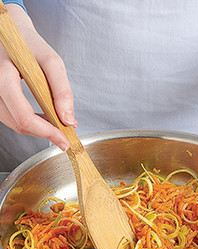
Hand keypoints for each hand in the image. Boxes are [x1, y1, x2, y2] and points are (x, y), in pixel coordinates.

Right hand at [0, 4, 77, 150]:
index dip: (46, 132)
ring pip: (15, 124)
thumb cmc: (28, 44)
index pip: (24, 115)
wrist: (10, 33)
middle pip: (19, 124)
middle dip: (45, 133)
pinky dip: (31, 123)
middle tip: (66, 135)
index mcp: (3, 76)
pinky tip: (45, 118)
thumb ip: (62, 90)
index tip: (64, 141)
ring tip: (58, 124)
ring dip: (39, 129)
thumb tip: (68, 119)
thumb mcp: (51, 61)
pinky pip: (13, 118)